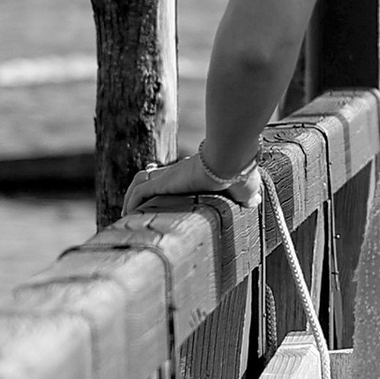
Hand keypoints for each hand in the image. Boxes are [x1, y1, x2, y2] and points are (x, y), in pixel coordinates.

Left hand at [123, 147, 260, 214]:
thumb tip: (254, 200)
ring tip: (125, 216)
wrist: (232, 162)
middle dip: (140, 196)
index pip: (174, 179)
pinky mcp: (165, 180)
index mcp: (196, 174)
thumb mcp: (246, 189)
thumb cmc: (241, 172)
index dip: (163, 190)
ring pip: (141, 183)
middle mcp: (180, 173)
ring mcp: (171, 176)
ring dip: (130, 199)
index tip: (159, 205)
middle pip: (151, 179)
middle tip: (133, 214)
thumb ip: (248, 195)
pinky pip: (140, 190)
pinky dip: (131, 201)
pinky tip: (127, 214)